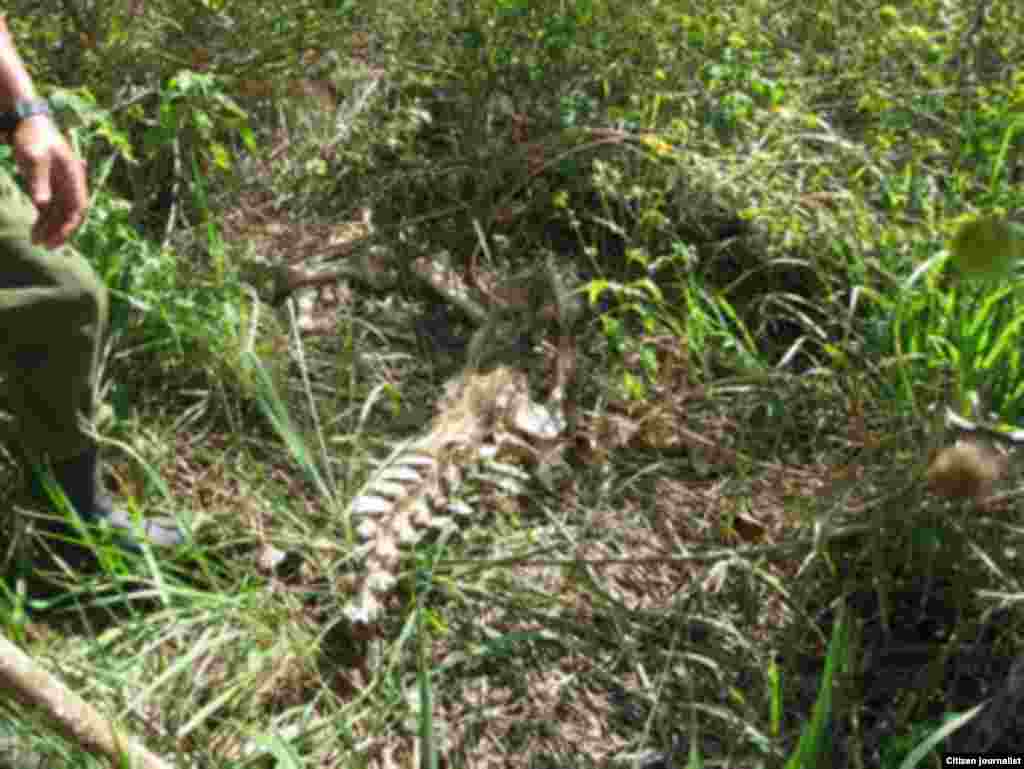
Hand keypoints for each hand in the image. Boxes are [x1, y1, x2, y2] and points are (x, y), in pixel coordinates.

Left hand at [12, 114, 87, 248]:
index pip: (77, 209)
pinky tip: (34, 231)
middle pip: (69, 215)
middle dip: (59, 232)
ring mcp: (60, 185)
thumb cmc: (33, 137)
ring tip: (35, 241)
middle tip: (44, 246)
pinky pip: (49, 208)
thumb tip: (41, 204)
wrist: (27, 121)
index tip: (56, 239)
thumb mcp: (34, 157)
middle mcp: (71, 184)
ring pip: (59, 214)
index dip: (69, 226)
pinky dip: (43, 221)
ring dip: (49, 229)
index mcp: (74, 178)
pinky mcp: (49, 185)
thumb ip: (38, 181)